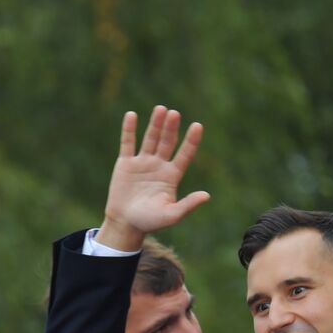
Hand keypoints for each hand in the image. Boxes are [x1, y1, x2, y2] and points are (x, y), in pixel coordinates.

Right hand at [97, 106, 209, 251]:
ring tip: (161, 109)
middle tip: (175, 113)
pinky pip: (128, 143)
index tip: (198, 126)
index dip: (191, 141)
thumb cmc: (150, 221)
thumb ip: (188, 205)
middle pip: (167, 142)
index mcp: (172, 176)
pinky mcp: (126, 163)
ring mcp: (143, 162)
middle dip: (171, 128)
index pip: (185, 154)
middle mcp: (159, 166)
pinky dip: (129, 129)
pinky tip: (131, 115)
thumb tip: (207, 196)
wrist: (125, 223)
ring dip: (155, 124)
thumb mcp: (171, 215)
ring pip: (150, 138)